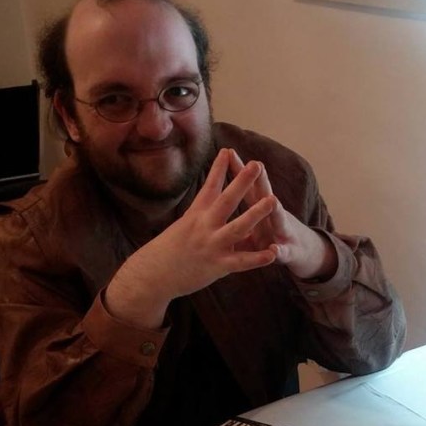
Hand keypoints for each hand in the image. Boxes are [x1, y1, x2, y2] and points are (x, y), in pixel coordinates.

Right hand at [106, 148, 277, 327]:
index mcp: (196, 215)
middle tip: (257, 165)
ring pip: (238, 227)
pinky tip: (273, 253)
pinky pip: (241, 261)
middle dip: (242, 182)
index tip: (228, 150)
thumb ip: (200, 216)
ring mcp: (211, 245)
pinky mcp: (217, 265)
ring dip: (256, 214)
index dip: (219, 168)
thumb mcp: (182, 226)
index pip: (209, 187)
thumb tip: (207, 202)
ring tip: (273, 200)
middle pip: (227, 200)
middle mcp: (204, 226)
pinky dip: (257, 258)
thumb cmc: (167, 251)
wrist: (152, 275)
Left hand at [228, 150, 335, 280]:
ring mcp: (284, 232)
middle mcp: (274, 215)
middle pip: (266, 195)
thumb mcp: (256, 222)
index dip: (239, 171)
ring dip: (276, 210)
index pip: (248, 186)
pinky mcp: (290, 252)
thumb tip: (220, 195)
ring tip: (273, 200)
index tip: (228, 152)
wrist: (304, 253)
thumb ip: (243, 209)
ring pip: (279, 219)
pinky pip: (284, 252)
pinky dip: (280, 251)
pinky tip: (276, 250)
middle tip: (255, 164)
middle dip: (261, 180)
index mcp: (260, 209)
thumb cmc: (272, 236)